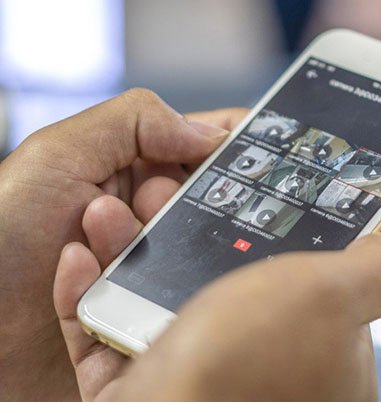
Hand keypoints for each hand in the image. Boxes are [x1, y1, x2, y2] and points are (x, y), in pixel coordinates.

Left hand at [0, 88, 246, 400]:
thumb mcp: (55, 154)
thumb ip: (134, 122)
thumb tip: (212, 133)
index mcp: (130, 170)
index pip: (206, 147)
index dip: (238, 147)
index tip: (263, 154)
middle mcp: (145, 218)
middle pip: (214, 203)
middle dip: (192, 201)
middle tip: (151, 202)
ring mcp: (147, 271)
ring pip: (197, 257)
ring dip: (153, 247)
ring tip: (98, 236)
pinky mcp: (147, 319)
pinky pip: (172, 307)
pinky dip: (136, 292)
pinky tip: (90, 279)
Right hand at [54, 193, 380, 401]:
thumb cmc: (245, 364)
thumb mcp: (329, 298)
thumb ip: (373, 272)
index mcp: (324, 363)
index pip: (313, 291)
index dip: (288, 240)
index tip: (250, 200)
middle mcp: (265, 379)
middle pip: (229, 289)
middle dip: (192, 238)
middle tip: (164, 193)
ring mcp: (201, 387)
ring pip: (162, 306)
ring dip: (133, 253)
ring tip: (115, 211)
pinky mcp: (141, 395)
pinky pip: (109, 336)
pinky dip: (92, 294)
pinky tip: (83, 259)